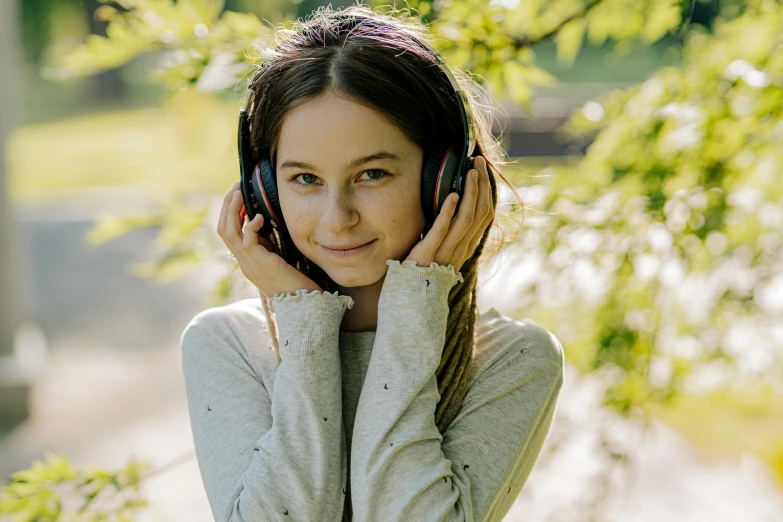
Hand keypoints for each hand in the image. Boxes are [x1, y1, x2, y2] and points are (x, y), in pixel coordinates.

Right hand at [217, 181, 322, 297]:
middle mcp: (244, 262)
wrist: (303, 305)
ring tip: (239, 194)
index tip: (237, 194)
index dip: (229, 212)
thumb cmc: (296, 283)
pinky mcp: (261, 265)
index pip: (228, 232)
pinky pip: (247, 242)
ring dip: (232, 211)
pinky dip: (250, 227)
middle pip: (223, 230)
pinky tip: (258, 218)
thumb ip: (265, 245)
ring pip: (229, 233)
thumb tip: (260, 224)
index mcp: (246, 260)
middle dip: (227, 206)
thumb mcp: (276, 259)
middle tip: (235, 188)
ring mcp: (250, 264)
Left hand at [405, 156, 493, 272]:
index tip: (484, 171)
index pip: (485, 215)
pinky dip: (448, 212)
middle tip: (479, 163)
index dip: (487, 192)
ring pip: (466, 219)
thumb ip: (451, 232)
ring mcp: (447, 252)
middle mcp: (461, 248)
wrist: (410, 296)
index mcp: (467, 246)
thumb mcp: (443, 249)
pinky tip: (453, 196)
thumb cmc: (424, 270)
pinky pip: (442, 230)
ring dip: (470, 193)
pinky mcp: (429, 253)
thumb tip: (454, 207)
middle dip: (481, 185)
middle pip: (480, 213)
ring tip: (470, 172)